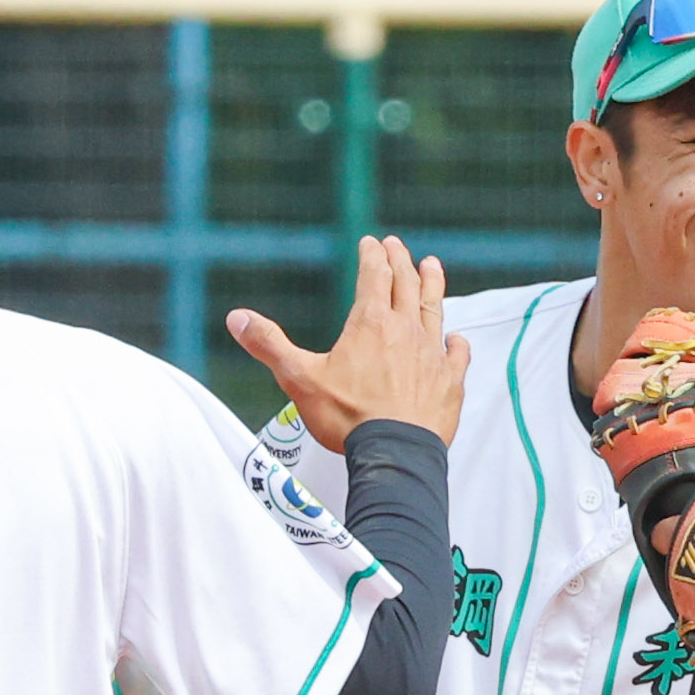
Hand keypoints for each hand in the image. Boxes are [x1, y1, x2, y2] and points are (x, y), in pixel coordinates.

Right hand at [228, 238, 462, 448]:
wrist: (394, 452)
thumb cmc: (347, 418)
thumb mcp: (298, 379)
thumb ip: (269, 345)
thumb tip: (237, 318)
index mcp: (370, 323)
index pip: (374, 275)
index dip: (372, 255)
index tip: (370, 242)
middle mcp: (405, 330)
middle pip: (406, 283)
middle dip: (400, 260)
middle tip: (397, 245)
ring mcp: (432, 354)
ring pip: (434, 308)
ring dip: (433, 284)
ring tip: (432, 265)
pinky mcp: (449, 380)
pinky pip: (457, 353)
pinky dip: (456, 341)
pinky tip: (456, 338)